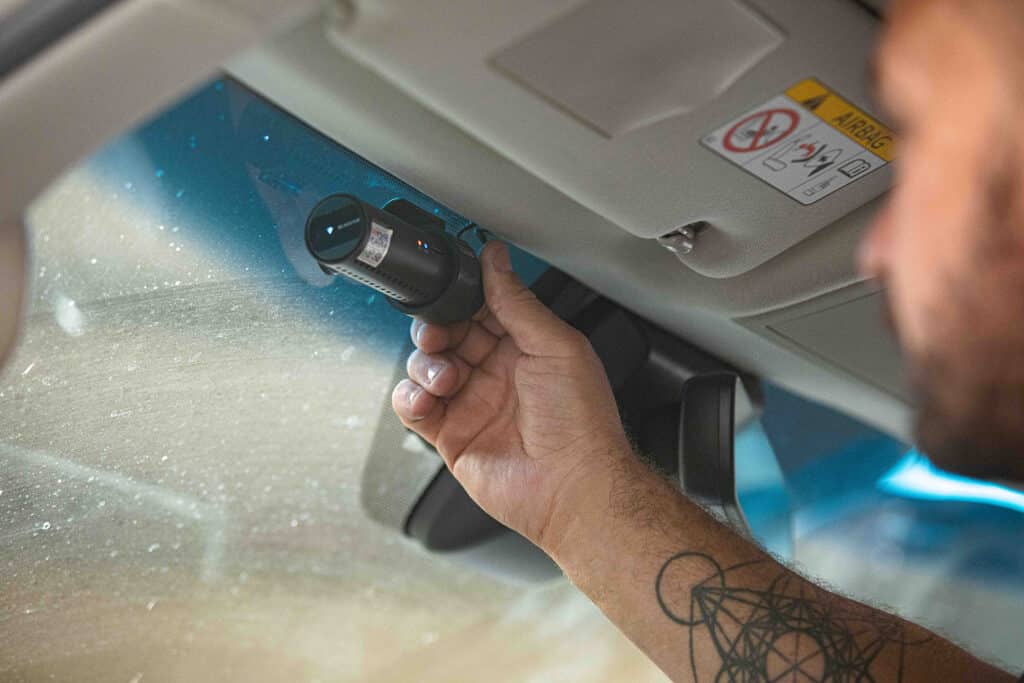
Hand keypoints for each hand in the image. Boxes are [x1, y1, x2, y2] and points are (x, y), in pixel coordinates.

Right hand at [392, 242, 630, 550]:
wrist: (572, 486)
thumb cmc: (580, 422)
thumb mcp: (555, 345)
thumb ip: (518, 301)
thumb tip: (496, 258)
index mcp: (525, 346)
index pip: (481, 308)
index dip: (462, 298)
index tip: (451, 290)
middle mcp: (496, 372)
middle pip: (447, 333)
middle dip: (436, 328)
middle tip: (441, 335)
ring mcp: (472, 403)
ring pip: (426, 366)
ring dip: (426, 364)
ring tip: (447, 379)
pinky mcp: (450, 435)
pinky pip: (414, 407)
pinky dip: (410, 397)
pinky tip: (427, 399)